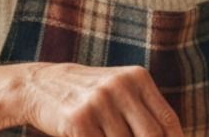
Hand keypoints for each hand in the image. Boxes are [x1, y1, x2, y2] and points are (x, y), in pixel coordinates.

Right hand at [17, 62, 183, 136]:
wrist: (41, 85)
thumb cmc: (89, 95)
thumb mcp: (119, 90)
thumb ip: (143, 111)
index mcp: (137, 77)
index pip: (168, 120)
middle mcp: (121, 86)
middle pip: (151, 135)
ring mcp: (99, 102)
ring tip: (104, 135)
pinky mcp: (79, 120)